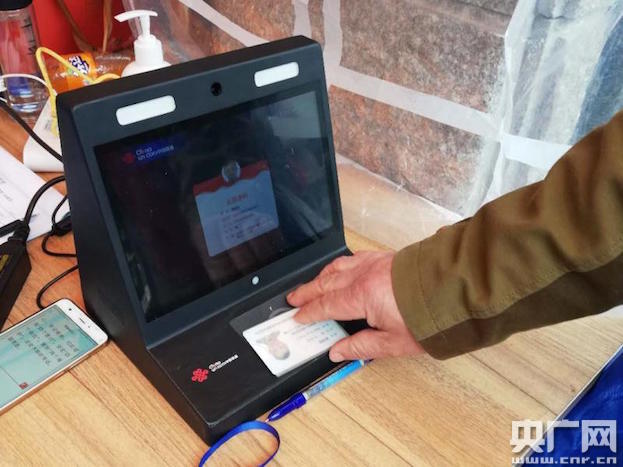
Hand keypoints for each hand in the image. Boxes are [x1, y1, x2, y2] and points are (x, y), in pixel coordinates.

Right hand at [288, 251, 423, 361]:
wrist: (454, 290)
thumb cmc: (427, 318)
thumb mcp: (393, 343)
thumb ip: (361, 346)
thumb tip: (337, 351)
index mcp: (361, 297)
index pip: (326, 306)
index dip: (309, 312)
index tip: (297, 317)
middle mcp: (363, 276)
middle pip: (327, 283)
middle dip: (308, 291)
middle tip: (293, 298)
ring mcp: (374, 263)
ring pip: (338, 267)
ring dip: (321, 276)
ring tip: (312, 283)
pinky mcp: (385, 257)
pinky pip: (354, 258)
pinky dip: (340, 264)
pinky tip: (341, 267)